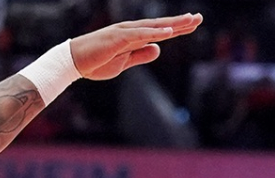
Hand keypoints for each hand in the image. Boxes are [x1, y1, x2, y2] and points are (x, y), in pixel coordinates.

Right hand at [70, 13, 202, 81]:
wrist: (75, 63)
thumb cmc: (97, 63)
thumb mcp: (124, 63)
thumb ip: (140, 55)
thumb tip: (157, 50)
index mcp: (133, 37)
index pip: (159, 32)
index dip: (177, 28)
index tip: (193, 24)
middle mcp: (131, 31)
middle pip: (160, 26)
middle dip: (180, 22)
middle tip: (199, 18)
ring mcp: (125, 33)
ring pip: (154, 27)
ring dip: (172, 24)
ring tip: (190, 21)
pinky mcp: (118, 39)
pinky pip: (140, 35)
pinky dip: (155, 33)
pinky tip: (169, 33)